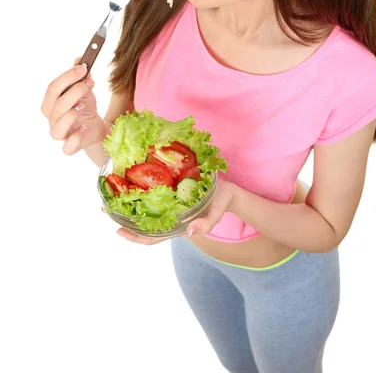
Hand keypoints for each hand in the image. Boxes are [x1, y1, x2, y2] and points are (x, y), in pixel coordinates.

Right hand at [41, 58, 106, 154]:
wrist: (95, 126)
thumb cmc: (84, 107)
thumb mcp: (85, 90)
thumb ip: (81, 77)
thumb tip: (79, 59)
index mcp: (51, 103)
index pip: (53, 88)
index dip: (67, 77)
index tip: (83, 68)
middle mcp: (52, 119)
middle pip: (55, 106)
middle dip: (73, 92)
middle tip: (88, 84)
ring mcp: (61, 134)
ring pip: (56, 129)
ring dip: (70, 115)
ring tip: (83, 106)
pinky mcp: (71, 146)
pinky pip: (67, 148)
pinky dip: (75, 138)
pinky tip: (83, 128)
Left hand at [110, 179, 236, 244]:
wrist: (226, 190)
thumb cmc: (220, 202)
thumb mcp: (216, 213)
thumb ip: (206, 224)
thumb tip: (190, 233)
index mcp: (177, 226)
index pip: (151, 238)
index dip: (135, 237)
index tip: (118, 230)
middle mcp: (168, 217)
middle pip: (141, 224)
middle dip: (122, 218)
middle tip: (104, 208)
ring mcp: (168, 206)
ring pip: (143, 209)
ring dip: (126, 204)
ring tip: (110, 194)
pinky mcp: (169, 194)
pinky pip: (150, 196)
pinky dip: (138, 192)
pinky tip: (129, 182)